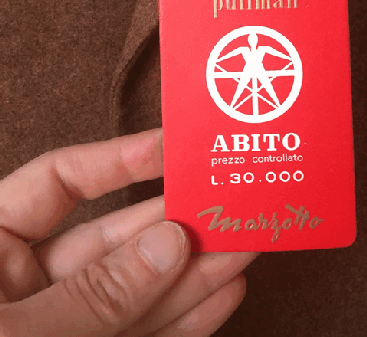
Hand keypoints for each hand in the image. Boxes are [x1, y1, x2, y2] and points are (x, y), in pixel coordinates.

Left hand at [0, 128, 255, 335]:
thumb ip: (93, 296)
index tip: (174, 147)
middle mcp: (24, 288)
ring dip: (193, 273)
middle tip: (231, 203)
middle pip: (110, 239)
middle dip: (174, 223)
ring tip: (244, 246)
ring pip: (136, 292)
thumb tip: (169, 241)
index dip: (118, 160)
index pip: (57, 184)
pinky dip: (184, 324)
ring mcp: (59, 330)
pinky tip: (223, 297)